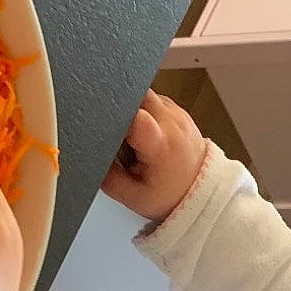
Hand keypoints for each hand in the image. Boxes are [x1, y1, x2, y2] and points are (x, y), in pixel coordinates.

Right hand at [101, 89, 206, 222]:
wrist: (201, 188)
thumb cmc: (169, 194)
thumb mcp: (132, 196)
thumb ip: (107, 177)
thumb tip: (88, 156)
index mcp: (160, 144)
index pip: (136, 116)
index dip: (115, 116)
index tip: (105, 128)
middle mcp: (171, 122)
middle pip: (136, 96)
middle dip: (118, 110)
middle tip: (116, 133)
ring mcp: (176, 111)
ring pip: (142, 93)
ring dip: (130, 109)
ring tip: (131, 135)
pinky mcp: (176, 108)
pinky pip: (151, 98)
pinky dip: (141, 110)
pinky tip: (141, 131)